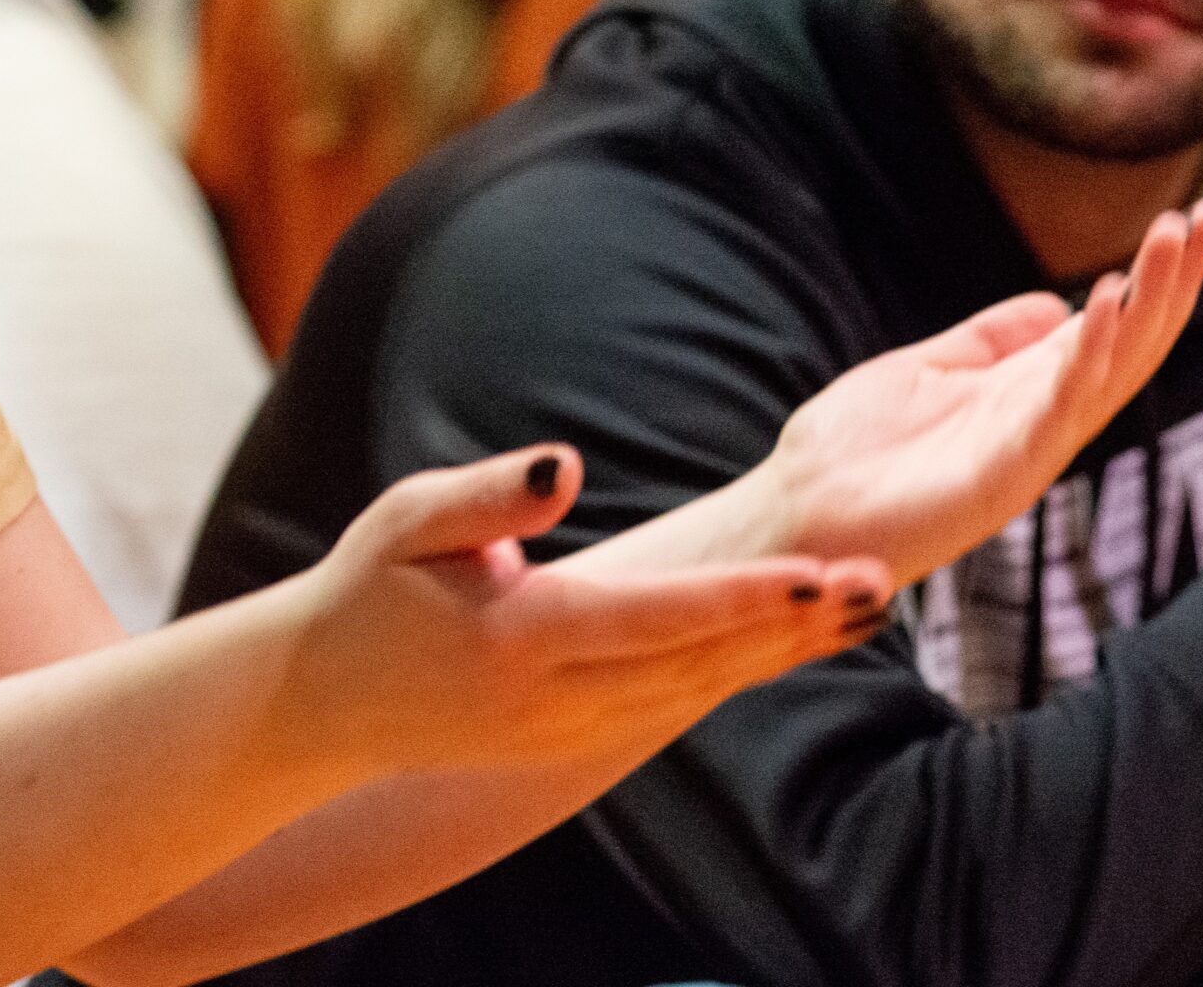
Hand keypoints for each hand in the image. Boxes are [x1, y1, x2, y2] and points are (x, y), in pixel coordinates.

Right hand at [283, 445, 890, 777]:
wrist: (320, 705)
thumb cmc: (367, 591)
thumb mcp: (407, 521)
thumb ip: (490, 495)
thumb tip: (566, 463)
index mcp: (520, 638)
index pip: (657, 615)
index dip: (746, 595)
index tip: (822, 573)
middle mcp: (556, 698)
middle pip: (701, 659)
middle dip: (795, 622)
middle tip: (882, 577)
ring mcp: (568, 730)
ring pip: (698, 686)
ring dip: (783, 646)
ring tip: (864, 598)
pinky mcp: (574, 739)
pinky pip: (675, 699)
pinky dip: (741, 666)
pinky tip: (794, 633)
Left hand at [570, 204, 1202, 592]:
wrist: (796, 516)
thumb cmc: (855, 453)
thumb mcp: (928, 370)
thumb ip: (990, 341)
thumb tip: (1053, 304)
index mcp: (1028, 392)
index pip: (1114, 328)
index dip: (1157, 278)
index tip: (1193, 221)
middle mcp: (1043, 420)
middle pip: (1131, 344)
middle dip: (1174, 282)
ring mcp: (1028, 449)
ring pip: (1111, 369)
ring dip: (1146, 302)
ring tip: (1174, 238)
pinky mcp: (1002, 474)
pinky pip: (1059, 408)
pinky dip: (1088, 354)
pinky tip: (1108, 302)